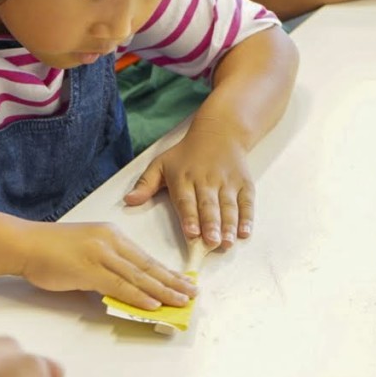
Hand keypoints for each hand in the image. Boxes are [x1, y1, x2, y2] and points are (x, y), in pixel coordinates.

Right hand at [17, 222, 196, 309]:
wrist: (24, 243)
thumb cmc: (48, 248)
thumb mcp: (84, 248)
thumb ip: (104, 264)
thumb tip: (120, 287)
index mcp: (111, 234)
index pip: (144, 256)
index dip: (166, 271)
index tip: (182, 281)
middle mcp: (110, 241)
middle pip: (147, 265)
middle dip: (172, 281)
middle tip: (192, 293)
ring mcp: (100, 254)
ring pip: (138, 276)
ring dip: (162, 291)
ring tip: (181, 301)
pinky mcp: (88, 269)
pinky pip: (119, 285)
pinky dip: (138, 295)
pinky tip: (153, 303)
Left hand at [124, 120, 254, 249]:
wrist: (219, 133)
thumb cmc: (185, 154)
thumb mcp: (160, 164)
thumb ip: (145, 184)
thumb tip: (128, 200)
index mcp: (183, 178)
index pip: (186, 201)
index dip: (189, 218)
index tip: (191, 234)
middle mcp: (206, 181)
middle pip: (209, 206)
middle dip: (211, 225)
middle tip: (211, 243)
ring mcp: (227, 182)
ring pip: (228, 206)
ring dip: (229, 226)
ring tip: (226, 243)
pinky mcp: (243, 184)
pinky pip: (247, 202)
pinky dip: (247, 218)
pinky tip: (244, 233)